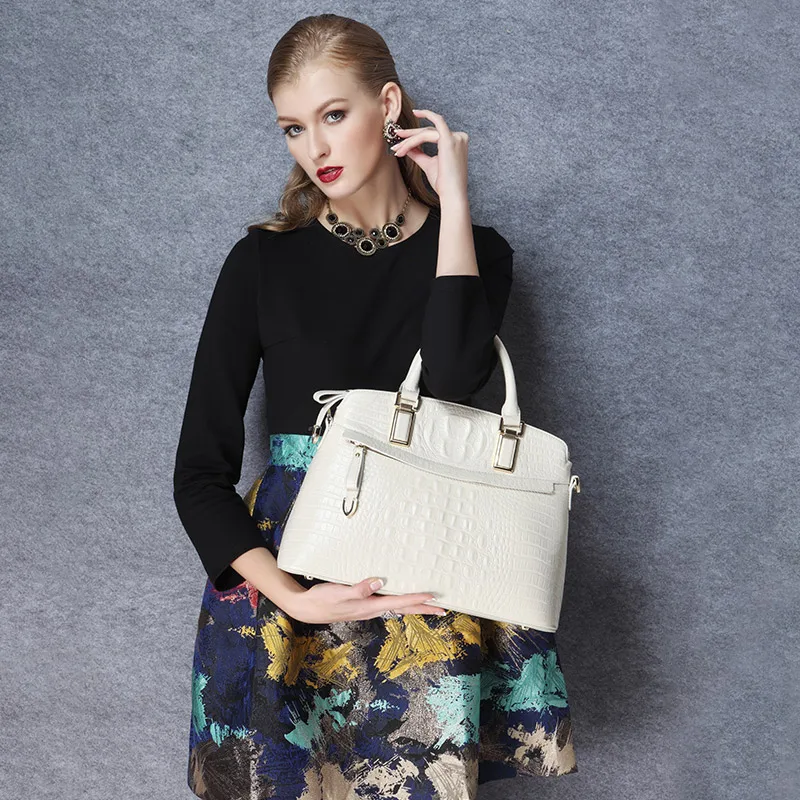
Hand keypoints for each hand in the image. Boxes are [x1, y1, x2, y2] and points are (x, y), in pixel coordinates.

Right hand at [286, 575, 447, 624]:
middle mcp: (372, 609)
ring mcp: (368, 608)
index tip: (434, 597)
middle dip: (424, 608)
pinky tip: (401, 598)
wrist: (306, 608)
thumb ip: (359, 589)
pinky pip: (388, 604)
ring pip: (398, 607)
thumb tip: (379, 583)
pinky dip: (400, 601)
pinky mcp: (363, 605)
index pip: (399, 603)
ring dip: (414, 606)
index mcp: (370, 607)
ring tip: (429, 604)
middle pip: (404, 609)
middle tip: (443, 609)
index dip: (417, 599)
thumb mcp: (339, 593)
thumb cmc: (322, 600)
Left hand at [390, 109, 468, 202]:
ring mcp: (456, 137)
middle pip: (430, 131)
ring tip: (398, 147)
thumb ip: (418, 153)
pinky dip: (425, 116)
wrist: (451, 194)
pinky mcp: (450, 139)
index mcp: (456, 143)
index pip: (433, 135)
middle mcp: (459, 137)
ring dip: (410, 139)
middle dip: (411, 135)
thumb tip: (407, 146)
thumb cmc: (443, 183)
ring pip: (427, 132)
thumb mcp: (428, 164)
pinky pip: (432, 128)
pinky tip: (416, 113)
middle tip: (397, 136)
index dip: (416, 138)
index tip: (401, 144)